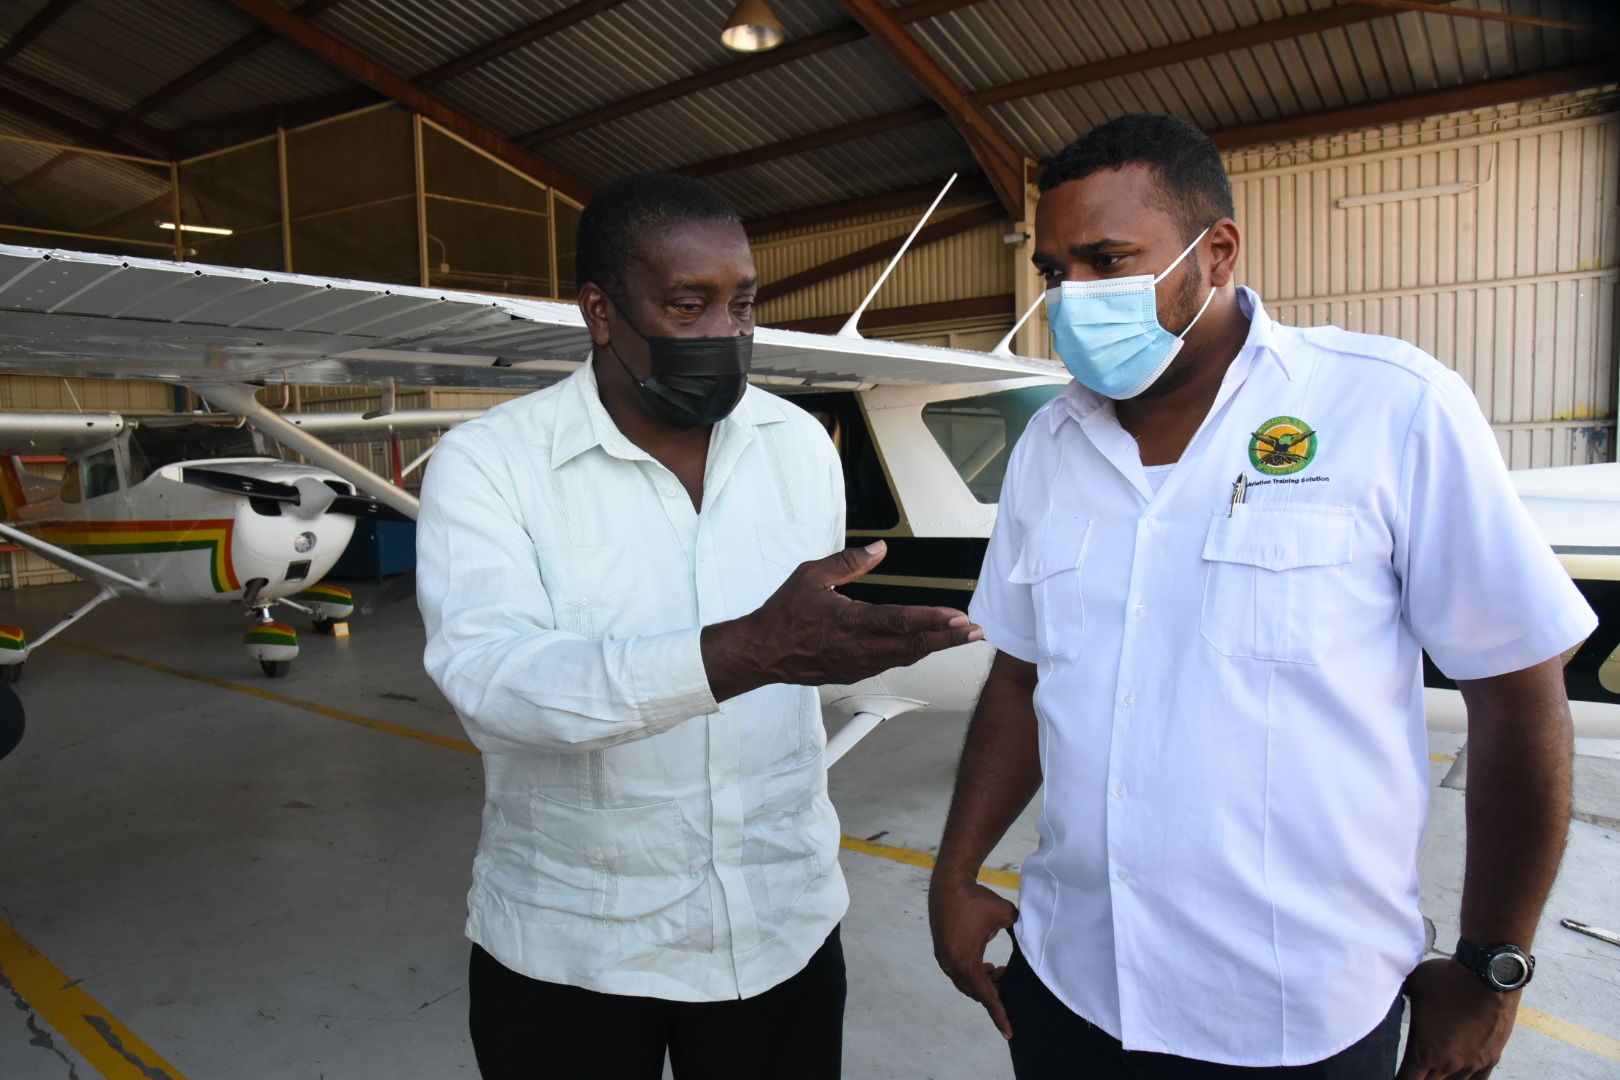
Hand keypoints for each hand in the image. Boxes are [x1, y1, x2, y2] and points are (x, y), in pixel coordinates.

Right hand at [704, 541, 982, 699]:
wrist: (762, 652)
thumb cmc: (783, 615)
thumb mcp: (811, 575)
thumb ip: (849, 562)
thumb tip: (879, 549)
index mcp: (849, 622)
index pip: (901, 621)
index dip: (934, 620)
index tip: (959, 618)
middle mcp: (858, 648)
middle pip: (914, 645)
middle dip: (949, 639)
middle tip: (976, 633)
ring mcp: (858, 665)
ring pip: (906, 656)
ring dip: (935, 646)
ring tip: (960, 638)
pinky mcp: (854, 673)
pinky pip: (891, 662)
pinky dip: (913, 653)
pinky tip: (925, 646)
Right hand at [928, 873, 1018, 1038]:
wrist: (948, 884)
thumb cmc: (977, 899)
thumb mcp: (1006, 915)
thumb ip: (1023, 932)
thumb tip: (1036, 943)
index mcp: (967, 962)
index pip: (988, 997)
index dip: (1001, 1014)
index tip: (1010, 1033)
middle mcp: (952, 965)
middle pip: (978, 993)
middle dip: (996, 995)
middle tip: (1014, 990)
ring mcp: (944, 959)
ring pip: (968, 984)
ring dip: (985, 984)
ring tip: (1002, 974)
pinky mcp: (942, 951)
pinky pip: (960, 973)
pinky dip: (975, 975)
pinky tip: (989, 966)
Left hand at [1397, 957, 1518, 1078]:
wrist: (1487, 976)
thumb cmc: (1447, 979)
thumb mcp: (1413, 985)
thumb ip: (1399, 993)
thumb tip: (1387, 986)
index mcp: (1424, 1052)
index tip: (1395, 1075)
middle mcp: (1448, 1064)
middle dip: (1418, 1078)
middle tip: (1413, 1070)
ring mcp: (1471, 1064)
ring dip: (1440, 1078)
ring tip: (1432, 1071)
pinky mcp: (1490, 1058)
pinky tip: (1457, 1076)